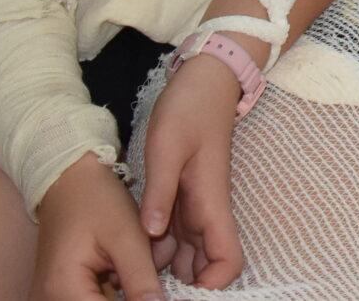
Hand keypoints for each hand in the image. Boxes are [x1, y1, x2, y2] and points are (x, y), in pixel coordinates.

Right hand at [33, 155, 164, 299]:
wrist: (68, 180)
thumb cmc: (96, 201)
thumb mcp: (127, 236)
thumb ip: (142, 279)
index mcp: (63, 289)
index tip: (169, 296)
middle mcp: (51, 299)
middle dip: (137, 297)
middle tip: (155, 272)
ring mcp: (57, 297)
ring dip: (130, 292)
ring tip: (141, 261)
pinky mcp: (66, 292)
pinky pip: (99, 299)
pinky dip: (121, 289)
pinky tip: (130, 267)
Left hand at [137, 52, 244, 288]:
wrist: (204, 80)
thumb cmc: (190, 108)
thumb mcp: (166, 147)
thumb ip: (160, 192)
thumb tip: (152, 235)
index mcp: (211, 203)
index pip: (228, 261)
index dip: (212, 285)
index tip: (180, 293)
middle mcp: (207, 212)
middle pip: (206, 268)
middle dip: (183, 286)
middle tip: (146, 290)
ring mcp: (195, 207)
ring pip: (187, 256)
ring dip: (166, 270)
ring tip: (130, 275)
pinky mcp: (182, 200)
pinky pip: (173, 238)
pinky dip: (157, 251)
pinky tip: (130, 251)